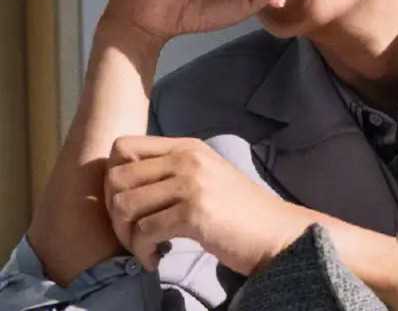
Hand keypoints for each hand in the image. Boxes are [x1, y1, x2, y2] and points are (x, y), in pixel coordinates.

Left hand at [104, 135, 307, 273]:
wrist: (275, 231)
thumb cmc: (240, 210)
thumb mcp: (206, 175)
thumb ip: (173, 171)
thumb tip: (125, 185)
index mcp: (187, 147)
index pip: (123, 147)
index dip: (113, 177)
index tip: (128, 203)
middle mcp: (187, 159)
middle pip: (116, 177)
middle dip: (113, 211)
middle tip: (131, 232)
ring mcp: (191, 184)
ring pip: (125, 205)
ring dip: (125, 236)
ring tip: (144, 248)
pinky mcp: (194, 213)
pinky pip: (144, 232)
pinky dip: (142, 252)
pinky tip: (156, 259)